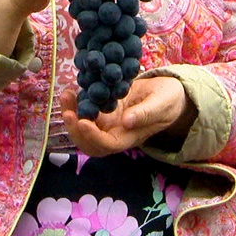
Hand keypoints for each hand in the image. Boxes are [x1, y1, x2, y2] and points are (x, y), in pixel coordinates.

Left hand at [62, 75, 192, 157]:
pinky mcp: (104, 110)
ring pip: (84, 128)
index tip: (83, 121)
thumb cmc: (169, 100)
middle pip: (89, 143)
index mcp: (130, 136)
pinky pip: (85, 111)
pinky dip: (76, 104)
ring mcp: (108, 122)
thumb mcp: (162, 103)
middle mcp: (116, 133)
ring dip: (72, 115)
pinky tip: (72, 90)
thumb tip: (127, 121)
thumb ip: (146, 113)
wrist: (168, 93)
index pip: (108, 144)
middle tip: (67, 111)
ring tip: (67, 95)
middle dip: (75, 129)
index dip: (93, 137)